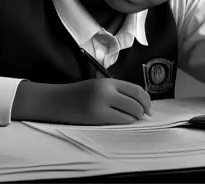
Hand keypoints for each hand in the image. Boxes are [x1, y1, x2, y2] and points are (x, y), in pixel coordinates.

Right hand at [12, 79, 151, 124]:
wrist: (55, 101)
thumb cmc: (77, 95)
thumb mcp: (97, 86)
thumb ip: (116, 91)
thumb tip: (140, 104)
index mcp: (108, 81)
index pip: (136, 89)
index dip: (147, 100)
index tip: (149, 108)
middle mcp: (106, 91)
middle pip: (136, 102)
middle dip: (143, 111)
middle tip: (143, 116)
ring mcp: (101, 104)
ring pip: (130, 113)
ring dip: (135, 118)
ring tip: (132, 120)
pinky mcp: (96, 117)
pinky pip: (120, 121)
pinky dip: (126, 123)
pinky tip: (123, 123)